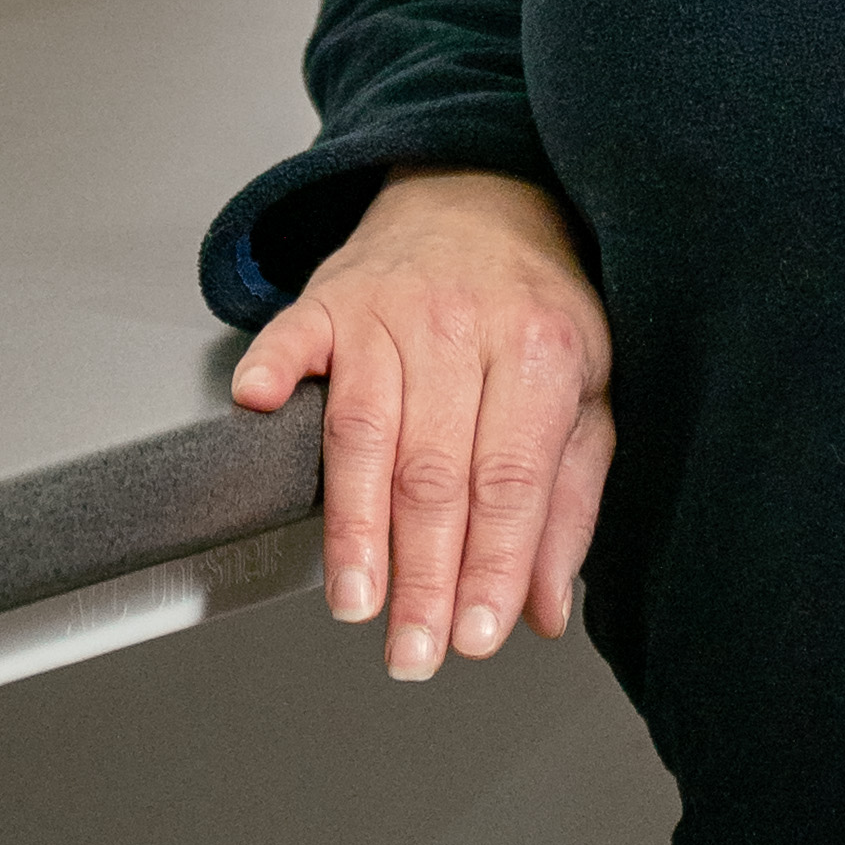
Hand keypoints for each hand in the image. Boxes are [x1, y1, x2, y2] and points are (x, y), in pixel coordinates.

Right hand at [229, 171, 617, 683]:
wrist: (483, 194)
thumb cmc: (536, 307)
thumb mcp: (587, 394)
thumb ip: (567, 502)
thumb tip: (544, 606)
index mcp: (537, 350)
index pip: (510, 478)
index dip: (491, 563)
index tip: (476, 633)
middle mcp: (461, 326)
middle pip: (433, 469)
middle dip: (423, 573)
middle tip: (413, 649)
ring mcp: (387, 309)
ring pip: (363, 428)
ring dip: (353, 522)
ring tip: (355, 598)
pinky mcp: (327, 298)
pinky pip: (292, 336)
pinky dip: (272, 368)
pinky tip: (257, 405)